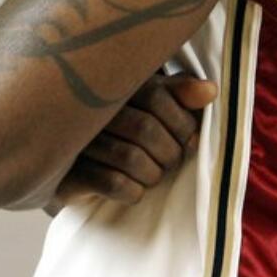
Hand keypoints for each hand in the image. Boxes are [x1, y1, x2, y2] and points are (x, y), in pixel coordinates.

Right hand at [48, 73, 217, 209]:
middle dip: (170, 150)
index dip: (181, 120)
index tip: (192, 138)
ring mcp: (76, 143)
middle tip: (175, 160)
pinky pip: (112, 183)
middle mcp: (91, 110)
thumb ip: (182, 93)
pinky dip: (134, 190)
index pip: (155, 96)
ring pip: (130, 157)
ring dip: (154, 172)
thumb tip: (210, 91)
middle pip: (145, 128)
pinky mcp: (66, 176)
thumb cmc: (128, 129)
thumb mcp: (156, 104)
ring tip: (156, 174)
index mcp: (115, 86)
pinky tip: (137, 189)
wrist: (78, 166)